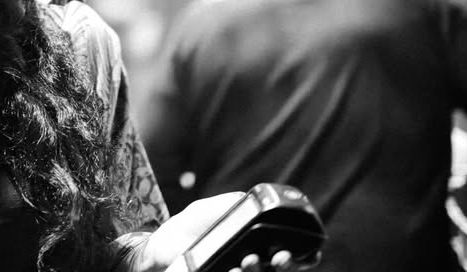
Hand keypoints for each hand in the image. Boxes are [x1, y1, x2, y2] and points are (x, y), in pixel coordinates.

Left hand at [136, 193, 319, 270]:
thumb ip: (230, 204)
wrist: (158, 246)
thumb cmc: (187, 227)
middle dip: (285, 264)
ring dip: (260, 271)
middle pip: (279, 268)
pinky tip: (233, 270)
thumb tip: (251, 201)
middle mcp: (250, 262)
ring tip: (250, 261)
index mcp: (253, 242)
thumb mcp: (208, 209)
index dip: (302, 255)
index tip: (308, 252)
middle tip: (279, 257)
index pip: (287, 252)